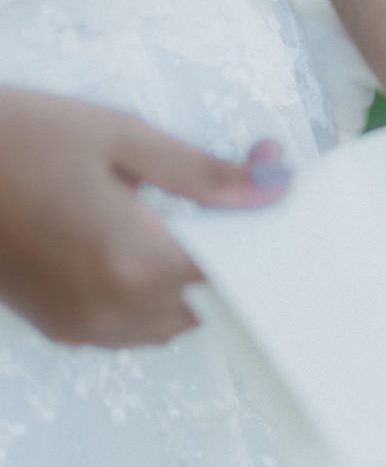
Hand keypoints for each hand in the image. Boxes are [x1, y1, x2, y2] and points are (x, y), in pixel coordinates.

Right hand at [0, 88, 289, 347]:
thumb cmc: (11, 138)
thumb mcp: (119, 137)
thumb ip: (204, 173)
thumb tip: (272, 185)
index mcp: (135, 263)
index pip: (236, 278)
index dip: (264, 248)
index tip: (278, 220)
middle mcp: (113, 310)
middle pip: (211, 307)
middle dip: (230, 268)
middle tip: (235, 218)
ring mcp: (84, 327)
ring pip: (174, 324)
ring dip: (191, 287)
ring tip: (183, 230)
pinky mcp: (60, 328)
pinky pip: (133, 329)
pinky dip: (152, 299)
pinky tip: (141, 251)